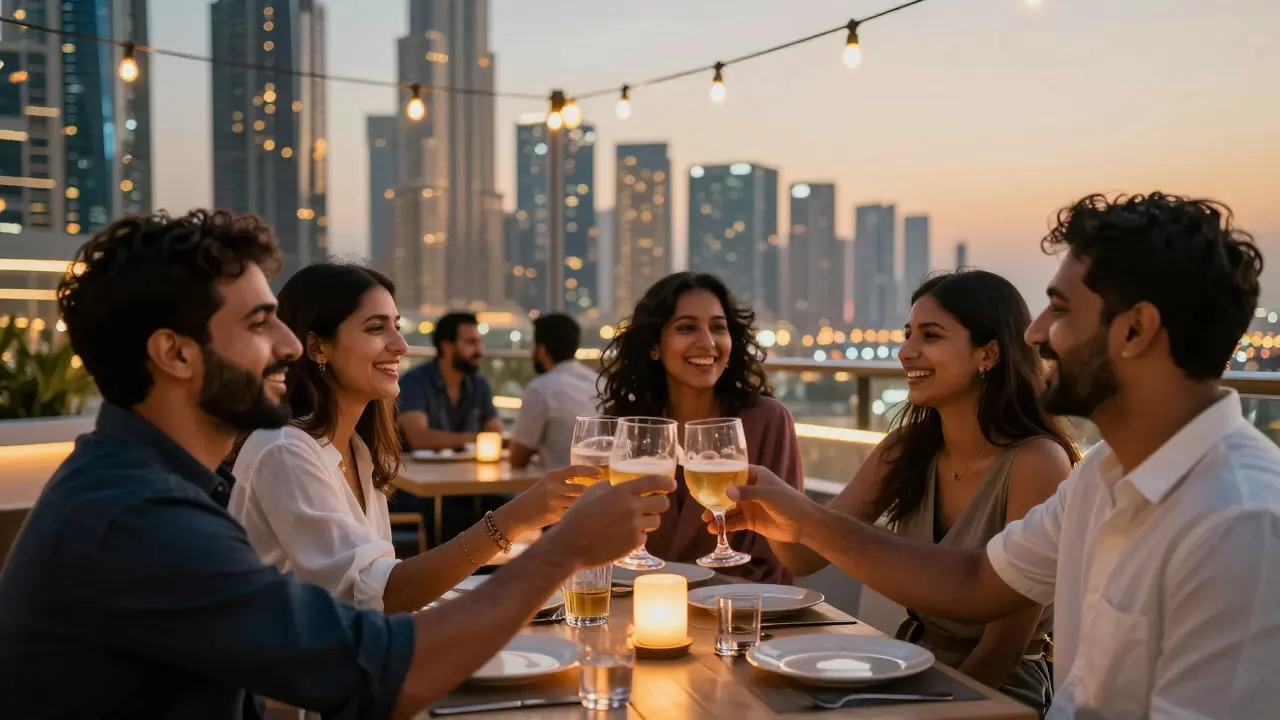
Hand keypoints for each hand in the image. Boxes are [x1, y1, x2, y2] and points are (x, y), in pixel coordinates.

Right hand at [499, 466, 592, 534]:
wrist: (518, 512)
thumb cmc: (538, 497)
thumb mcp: (549, 483)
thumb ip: (566, 481)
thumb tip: (591, 483)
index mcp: (553, 475)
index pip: (576, 469)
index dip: (590, 471)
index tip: (601, 474)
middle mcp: (554, 487)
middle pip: (581, 489)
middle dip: (591, 493)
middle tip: (601, 496)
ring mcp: (554, 501)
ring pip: (578, 502)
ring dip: (584, 504)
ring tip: (589, 506)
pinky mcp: (554, 515)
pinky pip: (571, 514)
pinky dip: (576, 514)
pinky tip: (577, 516)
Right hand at [545, 474, 675, 568]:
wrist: (571, 545)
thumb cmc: (577, 517)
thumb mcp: (591, 493)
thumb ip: (610, 487)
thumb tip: (619, 484)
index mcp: (622, 491)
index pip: (654, 482)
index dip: (666, 482)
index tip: (672, 484)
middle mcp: (632, 507)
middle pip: (662, 503)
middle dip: (660, 503)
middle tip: (653, 505)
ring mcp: (635, 526)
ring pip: (656, 521)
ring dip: (649, 520)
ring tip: (635, 522)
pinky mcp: (634, 544)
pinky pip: (644, 537)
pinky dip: (637, 536)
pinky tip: (623, 536)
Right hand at [702, 465, 812, 543]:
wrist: (804, 524)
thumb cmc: (789, 502)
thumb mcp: (768, 494)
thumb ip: (748, 493)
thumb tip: (726, 492)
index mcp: (754, 475)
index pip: (732, 472)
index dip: (718, 474)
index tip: (702, 478)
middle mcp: (749, 489)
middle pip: (727, 492)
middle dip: (714, 499)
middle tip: (701, 505)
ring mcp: (749, 505)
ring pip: (729, 509)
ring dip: (717, 514)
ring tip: (706, 520)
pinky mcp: (751, 521)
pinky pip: (735, 522)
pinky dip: (725, 526)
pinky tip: (714, 529)